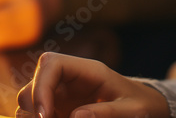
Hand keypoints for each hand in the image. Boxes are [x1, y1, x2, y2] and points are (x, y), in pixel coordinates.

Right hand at [16, 52, 170, 117]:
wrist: (146, 107)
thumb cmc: (141, 105)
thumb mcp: (132, 110)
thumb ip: (108, 112)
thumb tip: (75, 116)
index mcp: (88, 70)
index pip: (51, 63)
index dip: (41, 86)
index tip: (45, 116)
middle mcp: (70, 78)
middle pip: (35, 82)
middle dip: (33, 106)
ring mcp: (62, 93)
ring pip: (29, 98)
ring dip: (32, 116)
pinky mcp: (59, 108)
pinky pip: (37, 113)